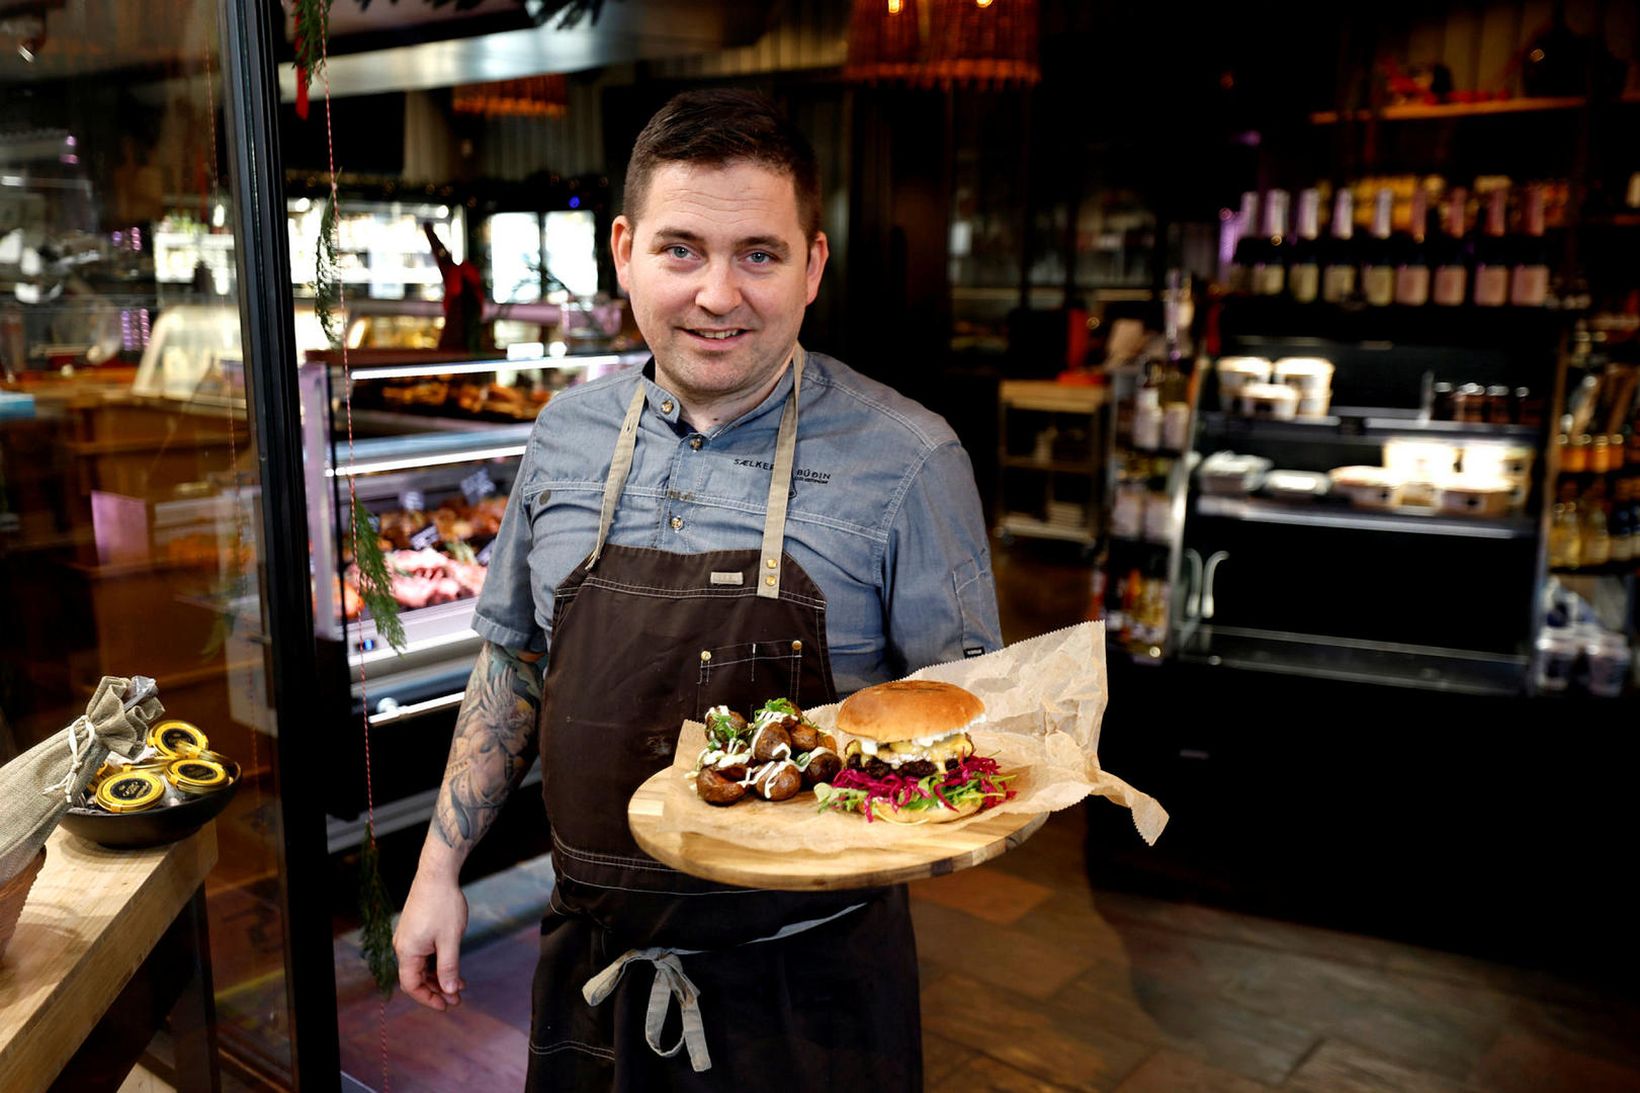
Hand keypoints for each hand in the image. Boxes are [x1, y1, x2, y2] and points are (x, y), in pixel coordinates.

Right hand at [394, 867, 468, 1010]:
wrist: (437, 873)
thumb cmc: (444, 905)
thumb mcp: (450, 941)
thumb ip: (449, 968)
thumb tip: (450, 992)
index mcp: (407, 951)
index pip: (412, 986)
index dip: (428, 999)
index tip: (446, 1006)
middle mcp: (402, 946)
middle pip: (416, 977)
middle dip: (437, 989)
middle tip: (457, 998)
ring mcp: (408, 937)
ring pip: (421, 965)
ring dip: (438, 976)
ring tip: (459, 984)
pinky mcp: (414, 928)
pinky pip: (423, 953)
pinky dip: (437, 962)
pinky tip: (452, 965)